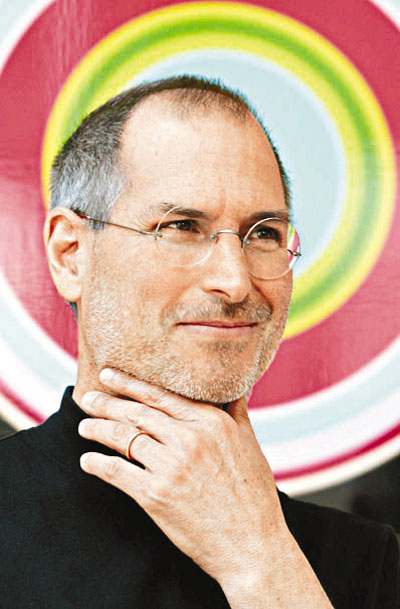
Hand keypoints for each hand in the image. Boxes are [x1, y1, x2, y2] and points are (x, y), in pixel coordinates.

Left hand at [78, 369, 332, 607]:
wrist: (253, 546)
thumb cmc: (254, 497)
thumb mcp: (250, 444)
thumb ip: (236, 412)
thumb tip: (236, 387)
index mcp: (211, 422)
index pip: (160, 395)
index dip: (129, 383)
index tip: (107, 375)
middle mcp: (189, 438)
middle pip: (137, 413)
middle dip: (106, 403)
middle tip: (86, 398)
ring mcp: (171, 466)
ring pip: (124, 437)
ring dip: (97, 430)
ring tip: (84, 427)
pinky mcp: (156, 495)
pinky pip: (117, 471)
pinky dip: (97, 464)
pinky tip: (87, 461)